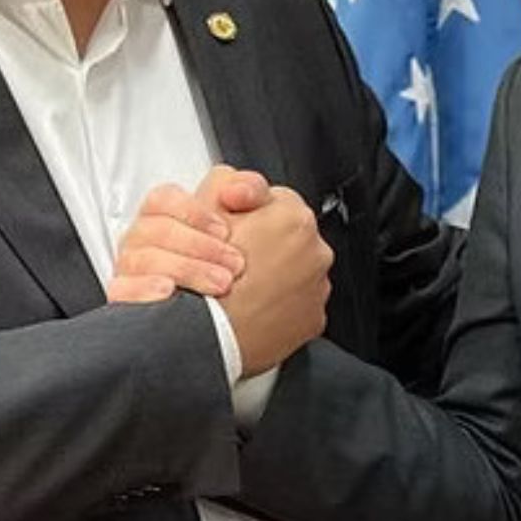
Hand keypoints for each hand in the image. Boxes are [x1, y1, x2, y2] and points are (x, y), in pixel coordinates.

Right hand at [106, 166, 274, 302]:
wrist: (236, 319)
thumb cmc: (237, 261)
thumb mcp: (254, 217)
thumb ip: (250, 190)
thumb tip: (237, 193)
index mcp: (164, 215)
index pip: (162, 199)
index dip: (193, 211)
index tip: (225, 230)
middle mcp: (143, 241)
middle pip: (153, 229)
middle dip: (198, 246)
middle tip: (235, 265)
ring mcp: (131, 271)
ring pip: (141, 259)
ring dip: (185, 269)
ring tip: (220, 285)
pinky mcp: (127, 301)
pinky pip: (121, 290)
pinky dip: (143, 290)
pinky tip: (170, 293)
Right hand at [218, 186, 332, 375]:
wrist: (207, 337)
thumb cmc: (203, 276)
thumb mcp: (203, 209)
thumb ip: (224, 183)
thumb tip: (235, 183)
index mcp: (292, 217)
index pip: (274, 200)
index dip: (247, 212)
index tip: (234, 229)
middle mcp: (316, 250)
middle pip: (287, 235)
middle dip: (264, 243)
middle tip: (234, 258)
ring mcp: (317, 287)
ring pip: (294, 269)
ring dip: (273, 274)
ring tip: (241, 285)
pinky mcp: (312, 319)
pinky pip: (297, 304)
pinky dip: (279, 305)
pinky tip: (253, 308)